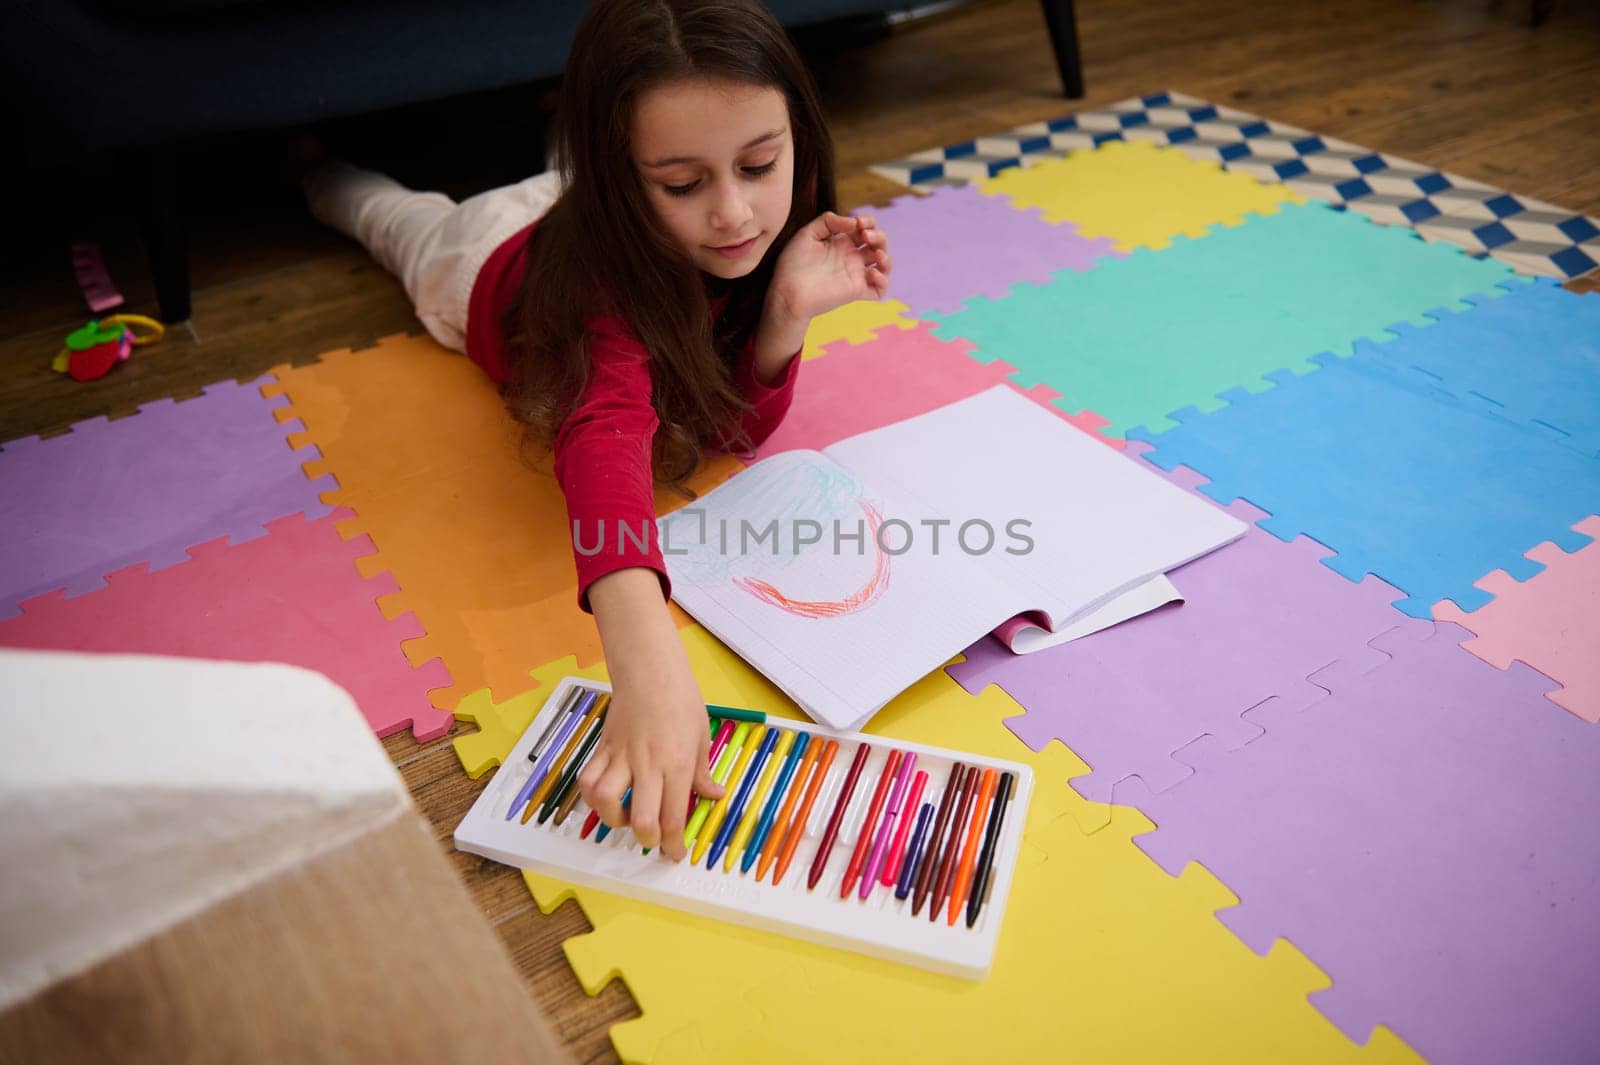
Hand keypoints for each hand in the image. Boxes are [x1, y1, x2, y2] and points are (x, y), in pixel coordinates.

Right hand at [580, 569, 724, 859]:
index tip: (674, 854)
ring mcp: (621, 756)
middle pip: (640, 817)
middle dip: (646, 838)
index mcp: (677, 764)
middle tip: (652, 838)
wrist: (650, 670)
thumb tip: (714, 797)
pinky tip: (606, 798)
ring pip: (605, 799)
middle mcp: (648, 765)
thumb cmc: (682, 701)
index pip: (673, 816)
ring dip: (613, 818)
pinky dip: (592, 796)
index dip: (673, 843)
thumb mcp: (702, 737)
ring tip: (625, 816)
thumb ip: (702, 772)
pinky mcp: (603, 747)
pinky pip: (588, 778)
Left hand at [769, 211, 892, 323]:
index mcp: (841, 242)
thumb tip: (853, 222)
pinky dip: (883, 280)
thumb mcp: (806, 234)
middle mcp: (851, 257)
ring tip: (877, 255)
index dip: (868, 222)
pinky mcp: (856, 291)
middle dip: (879, 235)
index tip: (858, 222)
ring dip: (886, 256)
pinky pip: (880, 289)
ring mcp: (855, 274)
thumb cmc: (793, 265)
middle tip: (865, 236)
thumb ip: (828, 221)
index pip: (864, 228)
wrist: (787, 292)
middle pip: (878, 243)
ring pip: (883, 264)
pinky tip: (872, 273)